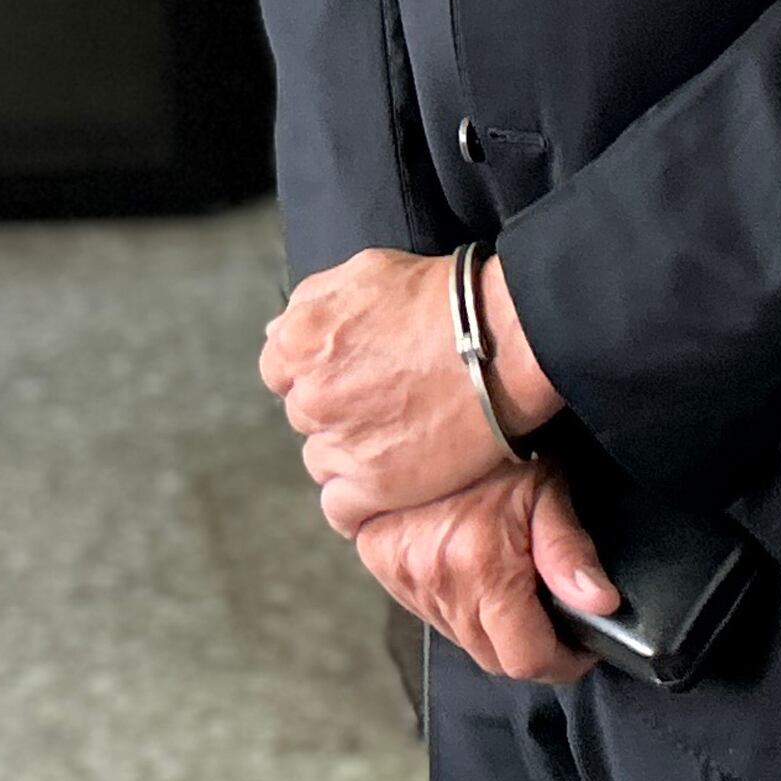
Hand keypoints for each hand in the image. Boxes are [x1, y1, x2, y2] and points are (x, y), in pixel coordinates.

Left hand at [263, 246, 562, 533]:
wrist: (503, 341)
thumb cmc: (441, 300)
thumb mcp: (365, 272)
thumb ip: (312, 301)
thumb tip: (276, 329)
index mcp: (300, 339)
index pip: (279, 369)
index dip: (316, 371)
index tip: (350, 373)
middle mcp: (311, 394)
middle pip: (304, 414)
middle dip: (335, 409)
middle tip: (383, 402)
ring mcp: (341, 443)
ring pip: (321, 460)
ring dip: (348, 454)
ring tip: (395, 440)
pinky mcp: (374, 485)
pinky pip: (340, 509)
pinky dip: (356, 503)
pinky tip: (381, 487)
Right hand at [349, 464, 619, 685]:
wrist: (430, 404)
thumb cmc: (500, 444)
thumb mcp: (548, 489)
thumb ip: (570, 553)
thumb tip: (600, 602)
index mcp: (482, 566)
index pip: (526, 660)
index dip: (561, 661)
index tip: (578, 646)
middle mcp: (437, 578)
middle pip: (492, 657)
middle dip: (527, 645)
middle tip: (548, 612)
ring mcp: (404, 574)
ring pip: (459, 637)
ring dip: (489, 626)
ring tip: (508, 582)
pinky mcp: (381, 562)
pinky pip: (427, 610)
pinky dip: (454, 603)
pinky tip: (470, 569)